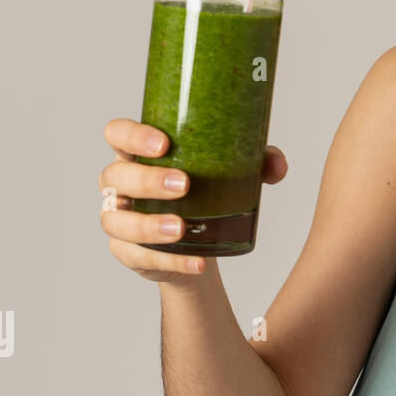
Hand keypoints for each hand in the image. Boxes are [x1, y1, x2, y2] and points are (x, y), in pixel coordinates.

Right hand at [99, 118, 287, 283]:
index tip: (164, 144)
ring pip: (117, 220)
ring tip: (179, 228)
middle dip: (148, 180)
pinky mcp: (126, 251)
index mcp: (137, 153)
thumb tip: (278, 165)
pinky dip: (171, 261)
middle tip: (184, 184)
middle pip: (116, 176)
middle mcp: (120, 184)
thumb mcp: (231, 171)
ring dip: (148, 225)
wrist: (199, 241)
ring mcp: (118, 218)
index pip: (117, 133)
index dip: (132, 135)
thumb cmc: (206, 191)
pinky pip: (140, 257)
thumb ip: (257, 162)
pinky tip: (198, 262)